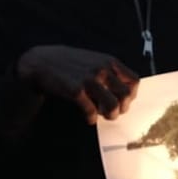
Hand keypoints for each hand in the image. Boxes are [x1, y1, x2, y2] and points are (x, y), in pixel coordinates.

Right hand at [17, 45, 138, 124]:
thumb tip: (126, 92)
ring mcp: (89, 80)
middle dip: (122, 108)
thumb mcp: (93, 59)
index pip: (134, 81)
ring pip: (113, 106)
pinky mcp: (76, 91)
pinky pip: (92, 112)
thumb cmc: (70, 63)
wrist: (42, 62)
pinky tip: (88, 117)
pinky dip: (92, 118)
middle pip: (126, 96)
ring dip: (110, 115)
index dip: (131, 95)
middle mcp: (102, 69)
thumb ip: (109, 71)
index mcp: (109, 61)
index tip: (123, 100)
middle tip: (112, 111)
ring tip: (102, 115)